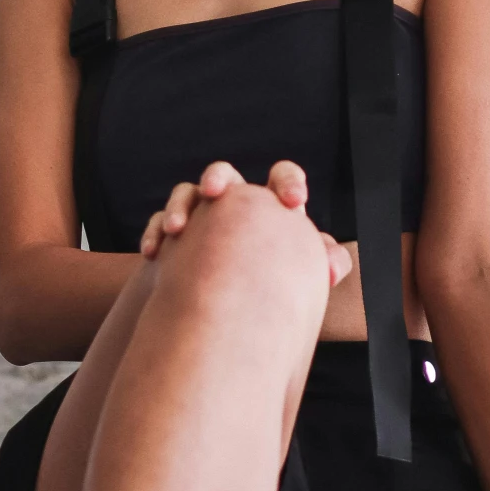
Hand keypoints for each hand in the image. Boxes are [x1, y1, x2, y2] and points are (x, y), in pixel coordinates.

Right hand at [139, 158, 353, 286]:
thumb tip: (334, 269)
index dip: (288, 182)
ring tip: (176, 229)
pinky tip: (154, 253)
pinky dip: (155, 233)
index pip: (282, 177)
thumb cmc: (270, 290)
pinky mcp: (174, 239)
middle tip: (216, 192)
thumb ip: (321, 265)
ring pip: (186, 194)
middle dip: (218, 177)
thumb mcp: (299, 275)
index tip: (293, 202)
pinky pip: (159, 224)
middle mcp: (234, 204)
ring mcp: (201, 218)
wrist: (228, 316)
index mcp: (270, 207)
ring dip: (179, 205)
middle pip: (225, 174)